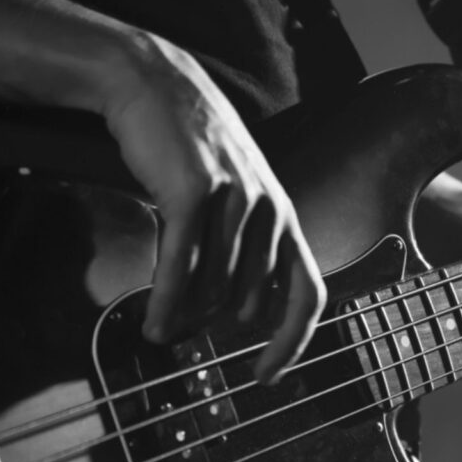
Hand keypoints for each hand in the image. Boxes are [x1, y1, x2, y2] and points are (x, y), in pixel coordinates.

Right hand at [103, 33, 325, 382]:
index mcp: (286, 216)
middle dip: (215, 329)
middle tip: (186, 336)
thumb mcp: (239, 194)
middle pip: (247, 302)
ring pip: (213, 289)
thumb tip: (237, 310)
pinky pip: (182, 268)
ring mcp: (234, 200)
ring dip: (186, 320)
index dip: (291, 342)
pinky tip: (155, 326)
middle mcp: (269, 210)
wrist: (158, 86)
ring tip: (164, 331)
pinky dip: (168, 305)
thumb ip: (247, 245)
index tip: (266, 375)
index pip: (307, 293)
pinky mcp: (193, 193)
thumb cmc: (195, 149)